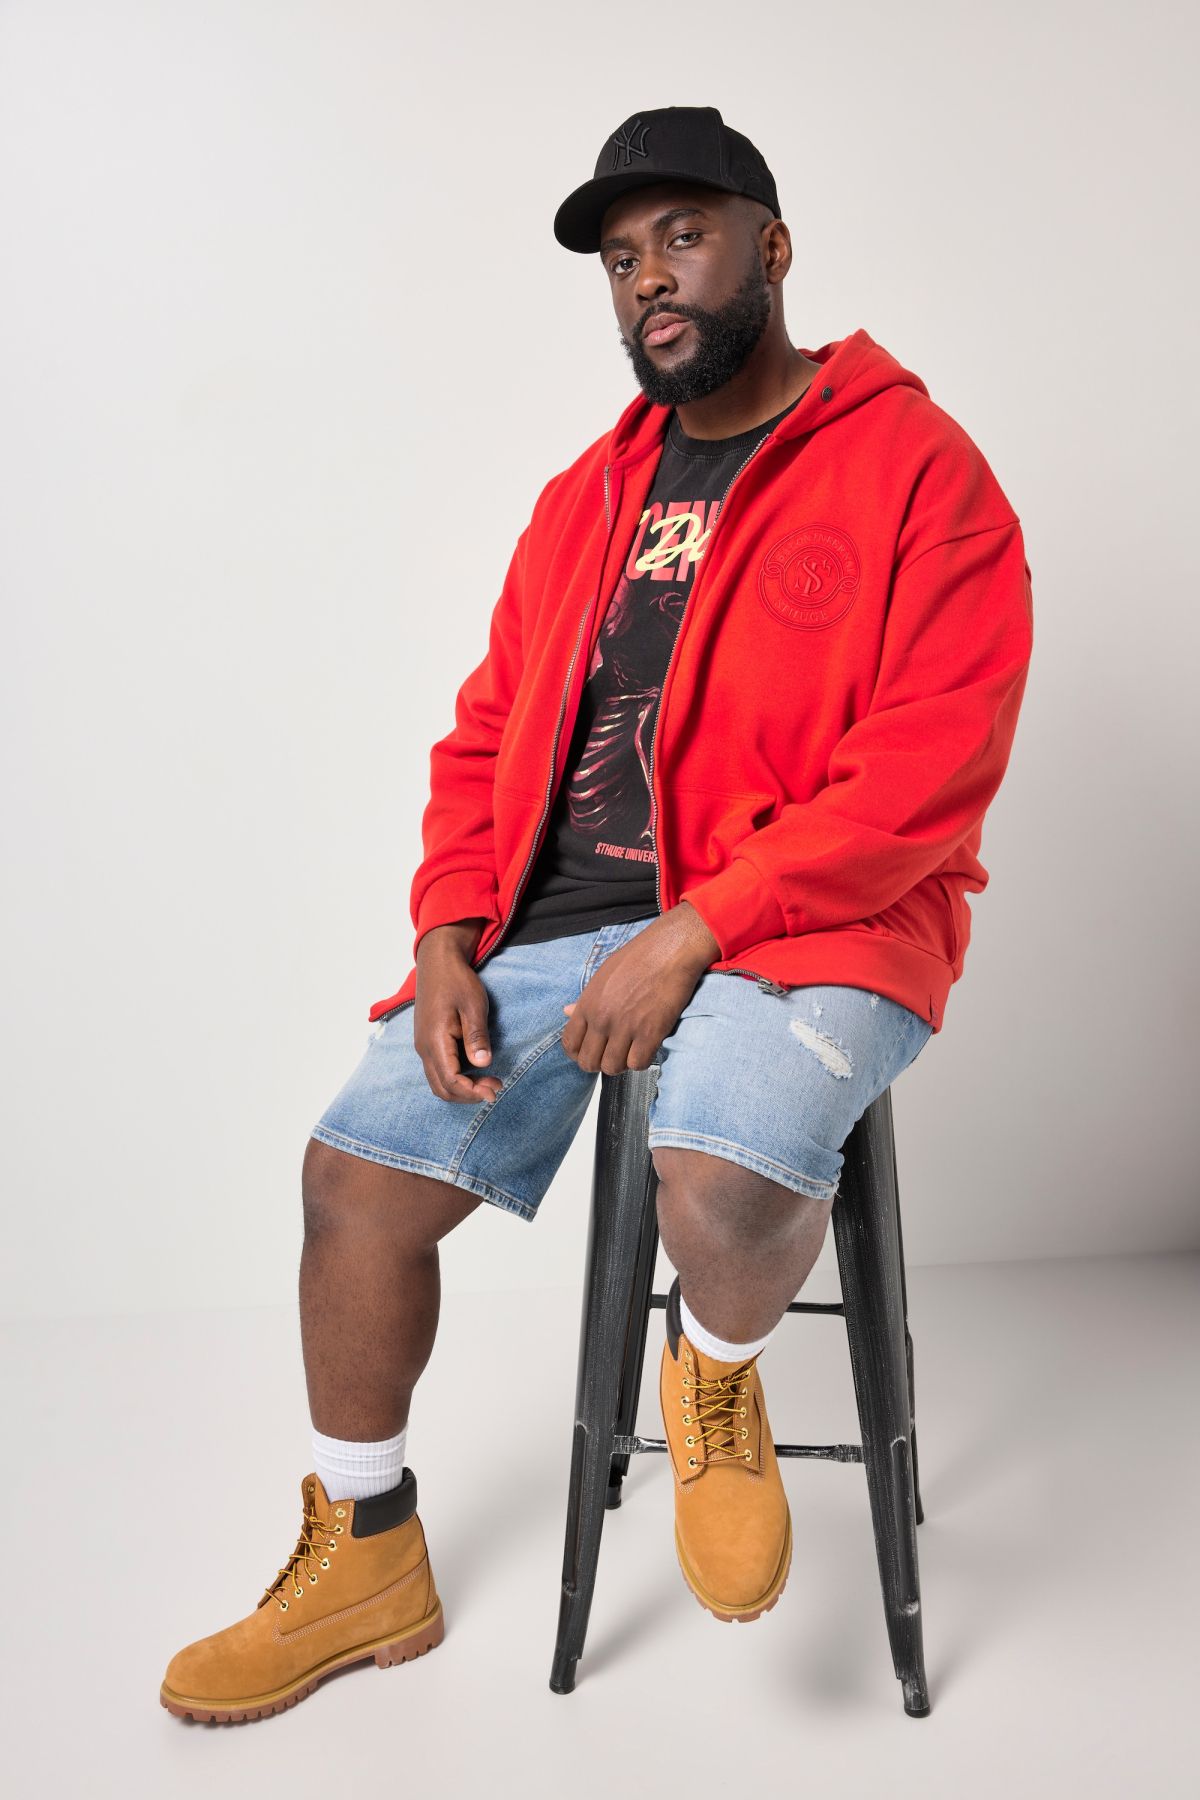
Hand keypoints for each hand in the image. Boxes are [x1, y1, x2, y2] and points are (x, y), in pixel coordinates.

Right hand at [414, 919, 503, 1103]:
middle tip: (495, 1087)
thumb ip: (477, 1036)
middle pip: (442, 1088)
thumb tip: (483, 1064)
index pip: (451, 1081)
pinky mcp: (427, 1042)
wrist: (438, 962)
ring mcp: (423, 1046)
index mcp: (435, 1040)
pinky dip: (456, 1078)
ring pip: (438, 1082)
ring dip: (462, 1088)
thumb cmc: (456, 980)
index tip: (495, 1089)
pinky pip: (438, 1070)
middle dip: (468, 1095)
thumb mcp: (473, 1005)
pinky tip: (476, 1070)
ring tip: (489, 1080)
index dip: (473, 1092)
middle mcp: (424, 1048)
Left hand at [560, 902, 719, 1074]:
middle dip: (600, 1063)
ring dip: (622, 1064)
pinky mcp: (650, 1032)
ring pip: (612, 1067)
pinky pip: (637, 1064)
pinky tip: (647, 1048)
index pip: (570, 1043)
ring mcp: (625, 1027)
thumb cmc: (638, 957)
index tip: (591, 1052)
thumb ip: (585, 999)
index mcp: (588, 1003)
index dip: (578, 1054)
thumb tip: (567, 1012)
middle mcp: (602, 1018)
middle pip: (588, 1062)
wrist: (670, 949)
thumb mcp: (603, 975)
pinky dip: (642, 1061)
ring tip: (631, 1051)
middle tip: (613, 1055)